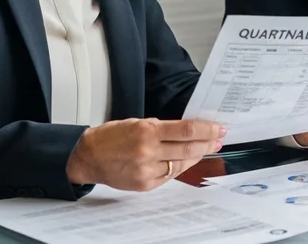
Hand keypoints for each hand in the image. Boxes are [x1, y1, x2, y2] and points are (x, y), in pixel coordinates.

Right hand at [65, 118, 225, 190]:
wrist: (88, 157)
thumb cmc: (110, 137)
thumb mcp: (136, 122)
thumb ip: (161, 127)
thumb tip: (186, 130)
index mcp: (146, 131)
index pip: (186, 130)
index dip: (207, 130)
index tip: (219, 128)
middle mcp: (148, 151)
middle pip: (188, 148)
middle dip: (208, 143)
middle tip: (219, 139)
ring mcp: (147, 170)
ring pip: (182, 163)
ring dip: (197, 155)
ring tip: (207, 149)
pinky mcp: (145, 184)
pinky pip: (170, 175)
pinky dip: (181, 166)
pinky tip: (187, 160)